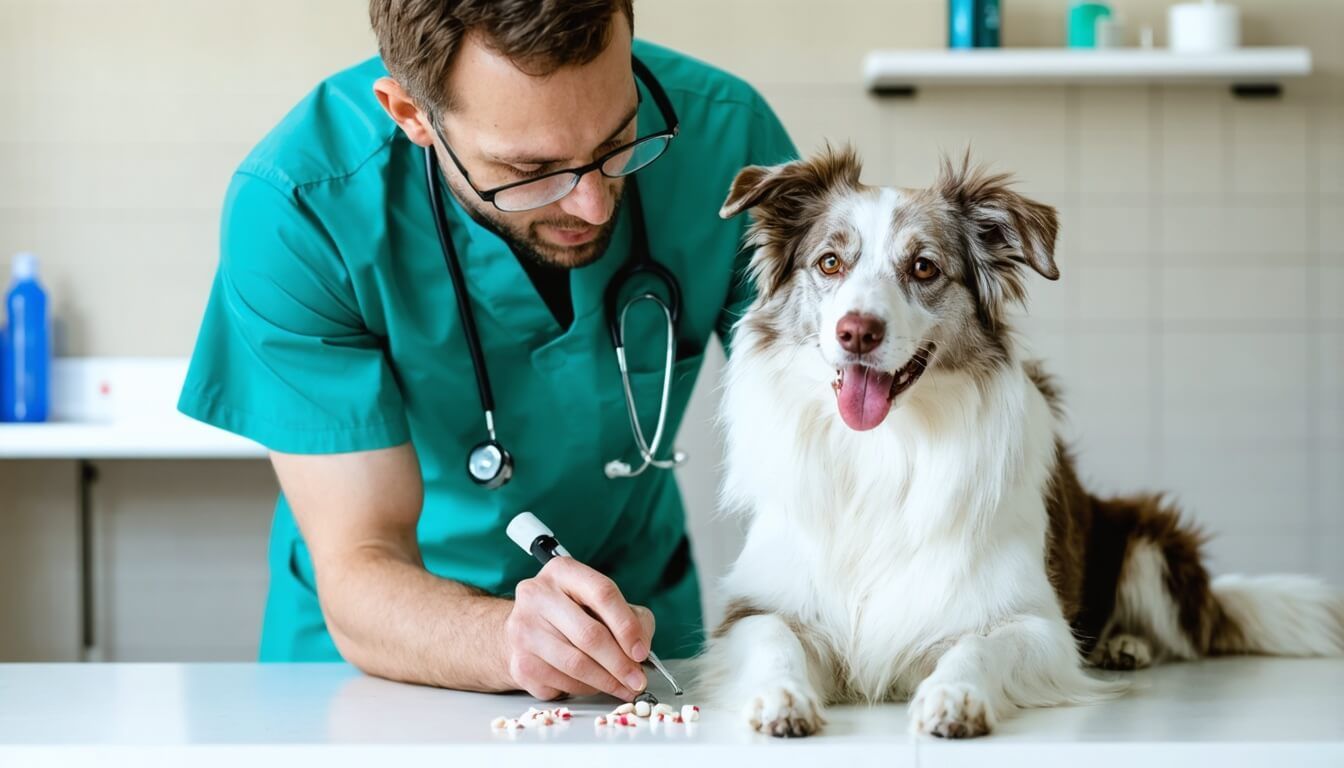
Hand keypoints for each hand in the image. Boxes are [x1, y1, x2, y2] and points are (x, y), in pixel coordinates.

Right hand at [505, 557, 655, 699]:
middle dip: (620, 663)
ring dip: (607, 682)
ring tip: (623, 687)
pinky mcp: (520, 664)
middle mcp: (537, 596)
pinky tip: (594, 685)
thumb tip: (641, 649)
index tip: (641, 651)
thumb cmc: (570, 614)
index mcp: (562, 572)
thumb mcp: (601, 602)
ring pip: (577, 665)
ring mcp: (524, 631)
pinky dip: (586, 689)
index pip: (602, 593)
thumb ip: (631, 617)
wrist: (522, 631)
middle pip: (589, 634)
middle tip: (637, 680)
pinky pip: (563, 684)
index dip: (627, 625)